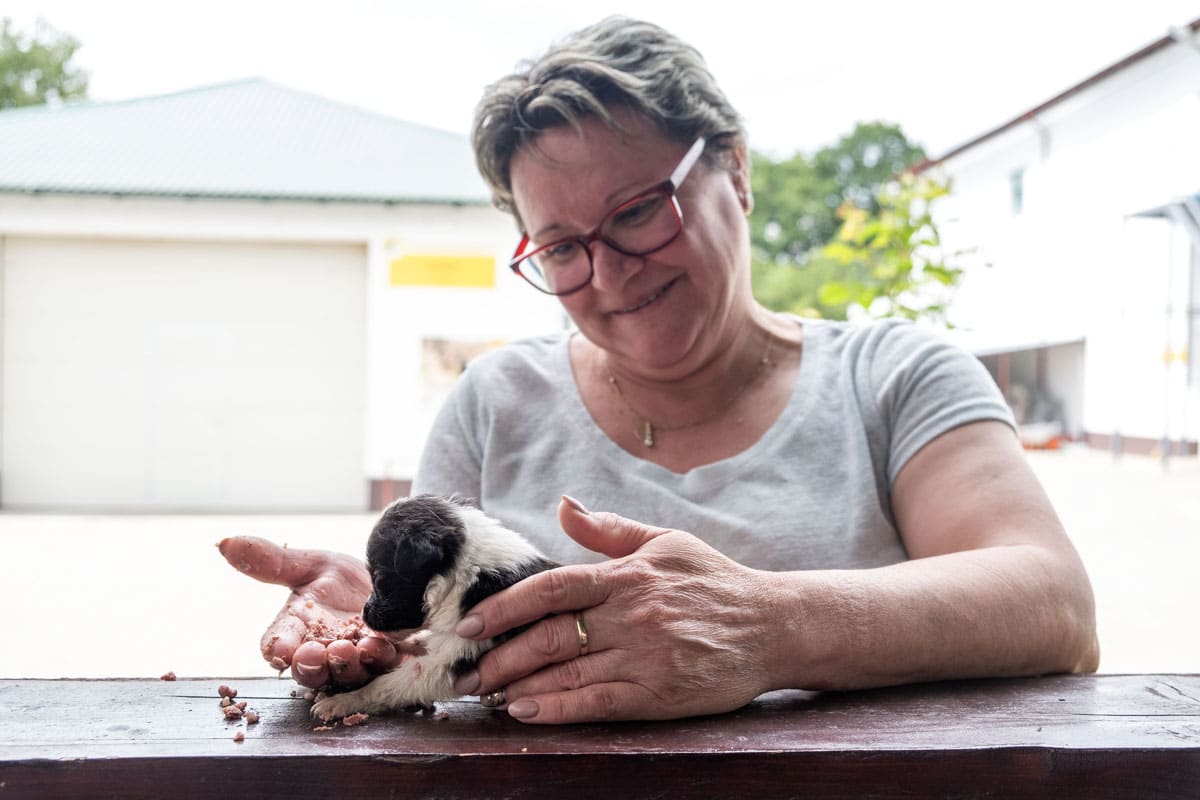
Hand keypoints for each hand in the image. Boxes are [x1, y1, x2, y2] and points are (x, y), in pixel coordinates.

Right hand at [218, 537, 411, 688]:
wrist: (391, 580)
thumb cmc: (342, 579)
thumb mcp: (309, 565)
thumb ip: (270, 561)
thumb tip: (224, 542)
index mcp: (296, 631)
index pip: (278, 645)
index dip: (277, 650)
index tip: (279, 650)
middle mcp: (323, 651)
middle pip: (309, 670)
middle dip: (311, 665)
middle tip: (313, 654)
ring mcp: (356, 661)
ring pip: (346, 675)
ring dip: (346, 666)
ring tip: (349, 649)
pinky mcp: (389, 661)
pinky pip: (384, 668)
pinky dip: (382, 660)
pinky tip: (383, 647)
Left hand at [452, 497, 777, 722]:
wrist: (774, 624)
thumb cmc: (714, 580)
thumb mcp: (665, 542)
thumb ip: (608, 529)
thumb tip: (562, 505)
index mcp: (628, 575)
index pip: (553, 588)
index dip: (506, 606)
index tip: (470, 623)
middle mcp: (633, 614)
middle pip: (549, 636)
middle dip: (498, 656)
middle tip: (461, 671)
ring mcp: (646, 656)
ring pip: (567, 673)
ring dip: (516, 685)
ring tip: (482, 693)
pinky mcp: (661, 693)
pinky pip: (598, 702)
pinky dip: (557, 709)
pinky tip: (525, 711)